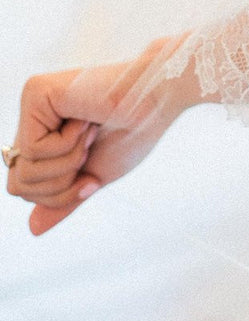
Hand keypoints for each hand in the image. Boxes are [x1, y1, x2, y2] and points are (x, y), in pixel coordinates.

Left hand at [7, 40, 184, 235]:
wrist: (159, 98)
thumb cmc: (134, 131)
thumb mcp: (96, 174)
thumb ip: (65, 198)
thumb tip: (32, 228)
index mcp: (43, 132)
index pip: (22, 186)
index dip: (58, 194)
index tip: (91, 178)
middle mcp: (30, 116)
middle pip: (18, 183)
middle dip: (61, 184)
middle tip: (90, 150)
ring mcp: (30, 102)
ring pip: (23, 170)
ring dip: (68, 162)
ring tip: (90, 131)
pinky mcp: (35, 92)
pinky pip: (32, 149)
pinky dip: (67, 145)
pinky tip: (86, 120)